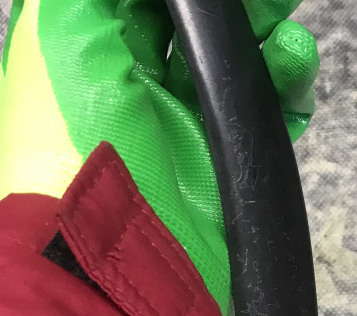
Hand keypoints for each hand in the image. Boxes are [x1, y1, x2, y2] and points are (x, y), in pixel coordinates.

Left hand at [0, 0, 320, 315]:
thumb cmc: (73, 140)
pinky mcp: (222, 168)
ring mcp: (183, 128)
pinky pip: (267, 121)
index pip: (148, 5)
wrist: (113, 251)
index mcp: (90, 49)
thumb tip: (157, 2)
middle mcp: (137, 86)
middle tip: (274, 3)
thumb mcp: (61, 29)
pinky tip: (295, 88)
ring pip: (239, 68)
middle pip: (199, 30)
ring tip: (290, 47)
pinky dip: (290, 97)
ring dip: (273, 47)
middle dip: (240, 13)